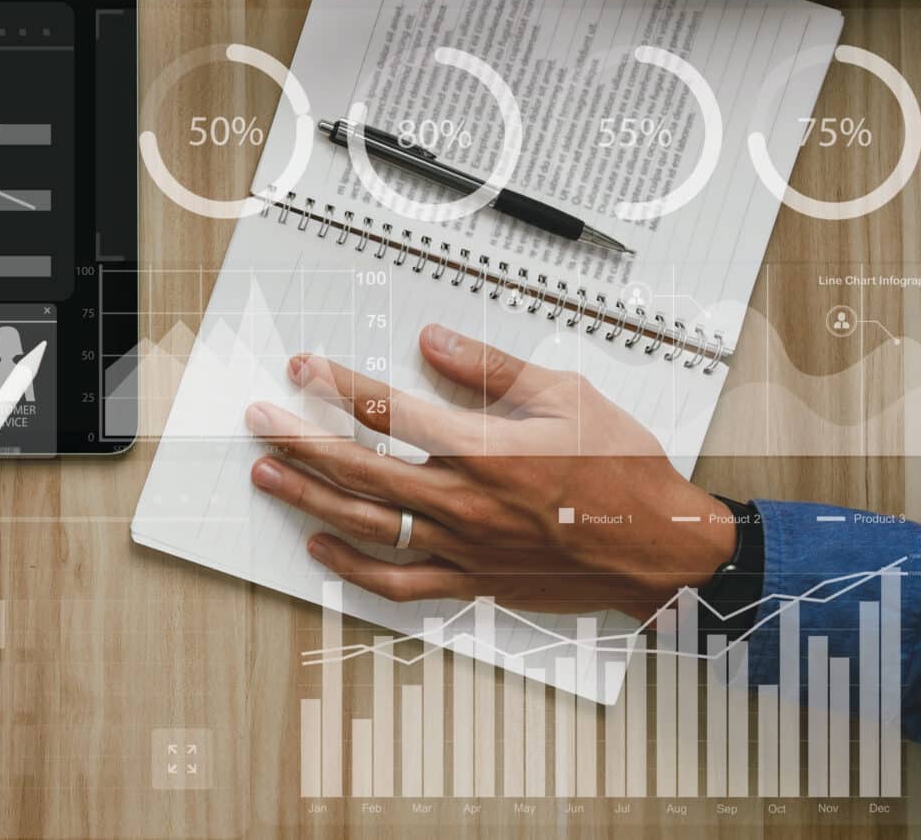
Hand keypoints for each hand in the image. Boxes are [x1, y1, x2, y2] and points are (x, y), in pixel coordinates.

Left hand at [244, 325, 732, 621]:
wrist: (661, 550)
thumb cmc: (623, 470)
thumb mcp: (568, 395)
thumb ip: (493, 367)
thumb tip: (433, 338)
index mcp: (486, 449)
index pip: (390, 410)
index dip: (337, 384)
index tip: (303, 366)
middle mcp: (465, 502)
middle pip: (359, 469)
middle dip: (300, 440)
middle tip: (259, 419)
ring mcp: (463, 547)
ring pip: (366, 525)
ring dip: (308, 498)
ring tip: (267, 474)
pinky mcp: (471, 582)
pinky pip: (398, 581)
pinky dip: (351, 568)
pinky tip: (319, 546)